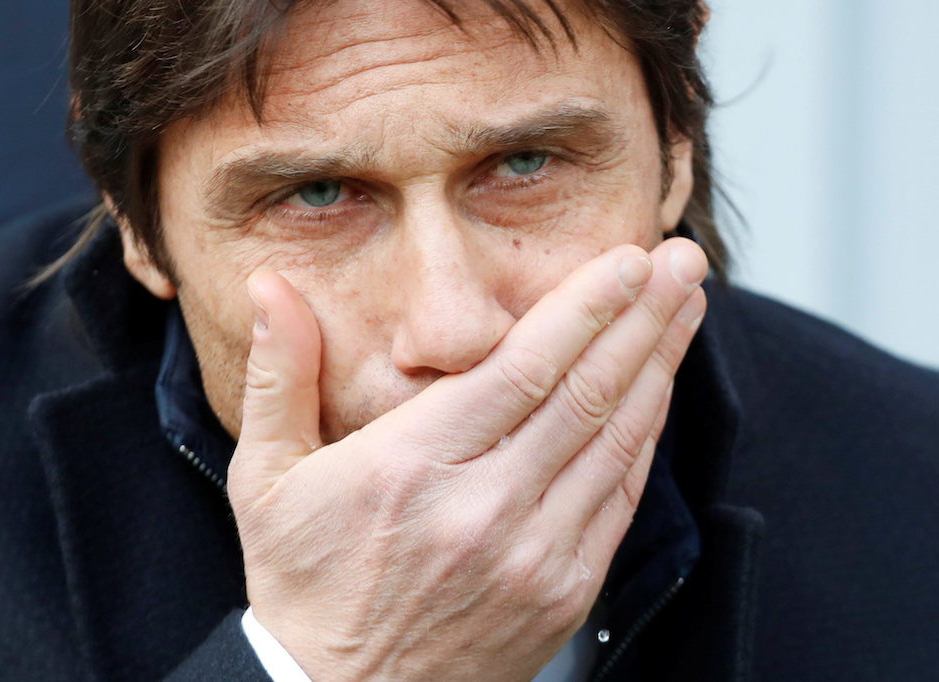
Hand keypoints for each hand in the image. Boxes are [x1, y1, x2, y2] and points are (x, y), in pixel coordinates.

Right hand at [227, 238, 707, 681]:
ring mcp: (532, 555)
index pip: (520, 369)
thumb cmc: (306, 584)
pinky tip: (658, 391)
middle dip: (643, 317)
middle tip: (680, 262)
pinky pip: (619, 498)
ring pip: (616, 441)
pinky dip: (645, 436)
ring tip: (686, 308)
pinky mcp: (563, 592)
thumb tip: (270, 289)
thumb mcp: (266, 478)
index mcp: (411, 468)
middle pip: (585, 393)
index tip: (624, 260)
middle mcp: (482, 509)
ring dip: (659, 366)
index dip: (583, 307)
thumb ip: (279, 375)